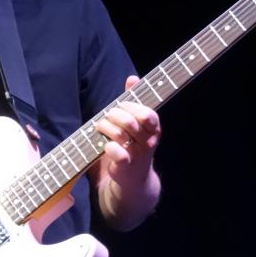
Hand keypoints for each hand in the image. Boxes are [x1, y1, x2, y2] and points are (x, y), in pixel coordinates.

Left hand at [94, 76, 160, 191]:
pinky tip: (105, 145)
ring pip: (120, 134)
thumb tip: (132, 78)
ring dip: (105, 128)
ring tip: (101, 127)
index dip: (131, 107)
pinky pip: (117, 152)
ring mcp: (138, 154)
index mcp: (154, 128)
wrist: (133, 177)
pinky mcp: (125, 166)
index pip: (147, 113)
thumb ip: (135, 100)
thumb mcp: (137, 122)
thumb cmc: (133, 144)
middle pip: (130, 121)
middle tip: (107, 116)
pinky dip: (108, 146)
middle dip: (114, 115)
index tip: (121, 105)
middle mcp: (149, 141)